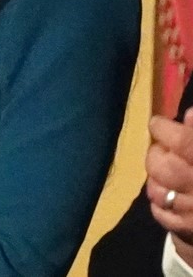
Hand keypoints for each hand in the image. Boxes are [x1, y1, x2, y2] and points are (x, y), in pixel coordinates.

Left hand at [146, 107, 192, 260]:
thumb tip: (189, 114)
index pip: (183, 143)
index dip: (164, 129)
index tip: (158, 123)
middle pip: (162, 166)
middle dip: (157, 153)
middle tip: (163, 148)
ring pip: (157, 189)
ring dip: (156, 177)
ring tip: (165, 170)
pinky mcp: (188, 230)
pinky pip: (159, 212)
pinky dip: (159, 200)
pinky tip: (168, 193)